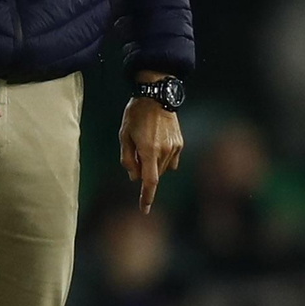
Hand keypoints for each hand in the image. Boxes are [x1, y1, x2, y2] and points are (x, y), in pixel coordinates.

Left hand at [119, 91, 183, 214]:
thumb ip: (128, 159)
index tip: (144, 210)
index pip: (150, 181)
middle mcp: (165, 151)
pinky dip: (163, 159)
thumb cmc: (136, 114)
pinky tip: (156, 143)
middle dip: (144, 172)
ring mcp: (175, 147)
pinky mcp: (180, 143)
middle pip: (154, 174)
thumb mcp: (124, 135)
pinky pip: (171, 160)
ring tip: (145, 142)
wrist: (157, 96)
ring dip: (153, 164)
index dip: (146, 197)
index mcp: (149, 150)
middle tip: (135, 152)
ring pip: (163, 168)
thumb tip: (134, 177)